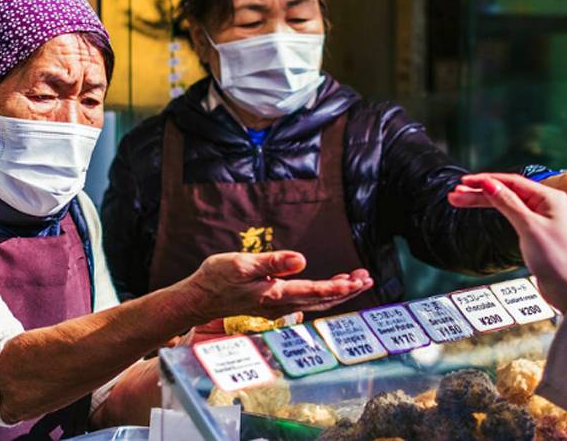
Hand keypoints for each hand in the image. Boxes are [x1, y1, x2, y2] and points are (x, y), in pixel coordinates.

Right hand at [182, 251, 373, 322]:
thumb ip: (272, 262)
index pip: (314, 292)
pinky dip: (324, 293)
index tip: (358, 282)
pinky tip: (332, 285)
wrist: (199, 298)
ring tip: (358, 279)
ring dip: (339, 292)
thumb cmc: (217, 278)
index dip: (338, 287)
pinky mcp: (274, 303)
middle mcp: (280, 304)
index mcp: (275, 294)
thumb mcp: (241, 264)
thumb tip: (301, 259)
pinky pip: (307, 301)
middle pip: (322, 300)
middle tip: (368, 278)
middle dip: (347, 290)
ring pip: (316, 301)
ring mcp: (278, 306)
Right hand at [449, 173, 566, 312]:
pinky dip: (493, 210)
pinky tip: (479, 206)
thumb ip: (507, 203)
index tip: (465, 181)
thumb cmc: (557, 260)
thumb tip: (488, 184)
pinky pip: (510, 213)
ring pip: (505, 202)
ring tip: (458, 200)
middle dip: (479, 192)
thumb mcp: (529, 227)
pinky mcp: (534, 229)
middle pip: (506, 190)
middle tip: (455, 193)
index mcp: (549, 197)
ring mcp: (539, 216)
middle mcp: (545, 203)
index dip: (486, 180)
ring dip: (482, 201)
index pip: (512, 181)